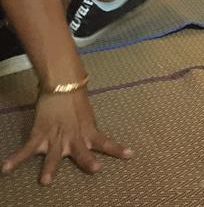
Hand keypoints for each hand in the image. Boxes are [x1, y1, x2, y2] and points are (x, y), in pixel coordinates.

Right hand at [1, 89, 132, 184]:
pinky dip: (15, 159)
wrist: (62, 83)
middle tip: (95, 169)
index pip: (105, 142)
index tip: (131, 155)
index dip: (118, 150)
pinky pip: (27, 149)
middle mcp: (74, 136)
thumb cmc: (76, 98)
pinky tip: (6, 169)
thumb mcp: (86, 115)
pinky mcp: (39, 133)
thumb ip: (86, 129)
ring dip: (50, 167)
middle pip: (82, 151)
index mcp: (88, 130)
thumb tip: (89, 140)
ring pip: (54, 154)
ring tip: (46, 181)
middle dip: (88, 161)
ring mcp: (56, 135)